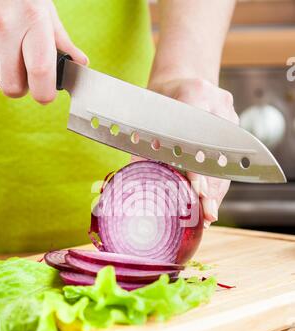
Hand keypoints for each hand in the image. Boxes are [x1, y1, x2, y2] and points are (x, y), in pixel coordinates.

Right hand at [0, 0, 87, 103]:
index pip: (41, 72)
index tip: (47, 93)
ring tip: (12, 58)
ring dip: (5, 76)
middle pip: (13, 87)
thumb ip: (61, 40)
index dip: (45, 92)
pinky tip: (1, 53)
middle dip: (22, 87)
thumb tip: (79, 62)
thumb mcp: (45, 8)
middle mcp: (6, 28)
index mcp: (33, 20)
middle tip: (27, 74)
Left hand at [149, 77, 238, 227]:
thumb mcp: (146, 115)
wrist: (183, 80)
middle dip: (211, 186)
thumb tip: (133, 175)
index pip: (197, 137)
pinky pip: (229, 156)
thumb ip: (142, 144)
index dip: (198, 167)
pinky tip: (213, 199)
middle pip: (216, 153)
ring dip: (217, 189)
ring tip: (209, 212)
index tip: (198, 190)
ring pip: (226, 158)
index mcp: (193, 94)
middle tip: (206, 211)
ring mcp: (229, 113)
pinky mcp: (234, 124)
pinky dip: (219, 180)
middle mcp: (217, 104)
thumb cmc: (160, 99)